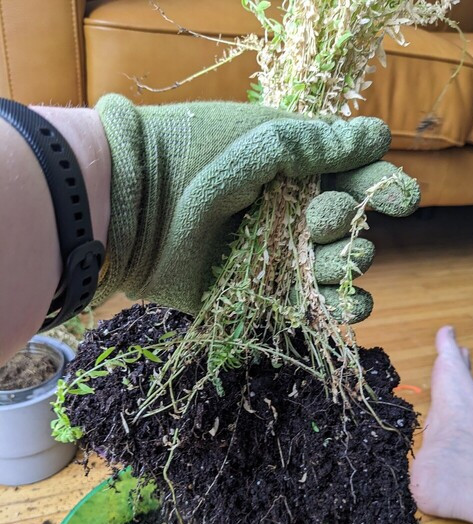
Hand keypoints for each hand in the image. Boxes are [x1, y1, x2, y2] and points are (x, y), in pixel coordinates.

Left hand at [94, 95, 418, 318]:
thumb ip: (320, 145)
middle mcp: (288, 216)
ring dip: (346, 269)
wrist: (135, 205)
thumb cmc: (198, 157)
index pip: (352, 182)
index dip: (381, 190)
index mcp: (294, 174)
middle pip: (347, 229)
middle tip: (315, 218)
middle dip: (345, 226)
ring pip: (334, 271)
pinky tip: (350, 305)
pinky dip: (336, 311)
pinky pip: (310, 309)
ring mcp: (274, 258)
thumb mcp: (263, 139)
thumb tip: (379, 135)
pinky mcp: (259, 295)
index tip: (401, 198)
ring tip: (336, 261)